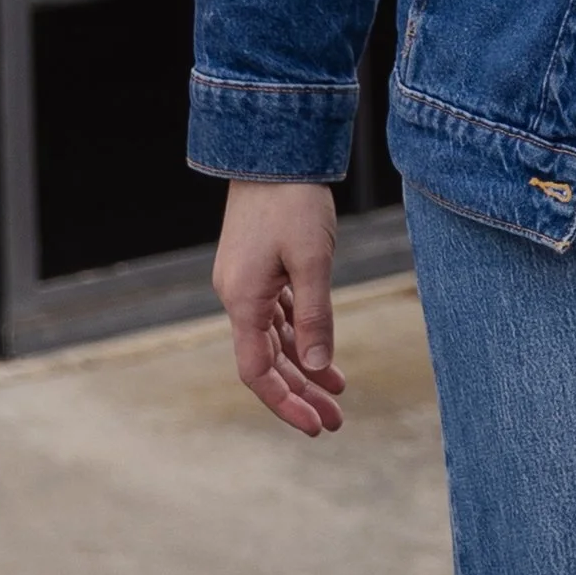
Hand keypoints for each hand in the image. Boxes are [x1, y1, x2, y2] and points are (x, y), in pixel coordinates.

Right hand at [213, 178, 345, 436]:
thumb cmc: (293, 201)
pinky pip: (280, 316)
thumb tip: (318, 368)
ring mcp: (247, 283)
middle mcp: (238, 297)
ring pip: (275, 340)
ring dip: (304, 368)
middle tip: (335, 423)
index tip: (314, 426)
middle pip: (267, 361)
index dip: (284, 403)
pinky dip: (302, 336)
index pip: (257, 372)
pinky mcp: (259, 268)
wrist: (272, 148)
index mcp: (243, 300)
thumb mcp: (312, 260)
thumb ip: (315, 316)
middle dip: (300, 393)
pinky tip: (324, 355)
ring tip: (338, 396)